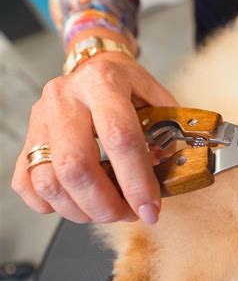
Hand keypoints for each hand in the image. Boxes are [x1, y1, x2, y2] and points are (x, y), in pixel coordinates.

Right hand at [11, 52, 177, 223]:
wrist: (93, 66)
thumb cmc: (128, 86)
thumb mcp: (156, 96)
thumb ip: (168, 132)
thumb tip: (165, 175)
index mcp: (103, 82)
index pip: (119, 137)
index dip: (136, 182)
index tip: (150, 210)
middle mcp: (65, 98)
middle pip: (76, 166)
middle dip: (105, 204)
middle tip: (127, 214)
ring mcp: (40, 118)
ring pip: (49, 181)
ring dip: (81, 210)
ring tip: (107, 210)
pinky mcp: (28, 136)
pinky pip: (27, 183)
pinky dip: (51, 204)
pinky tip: (77, 202)